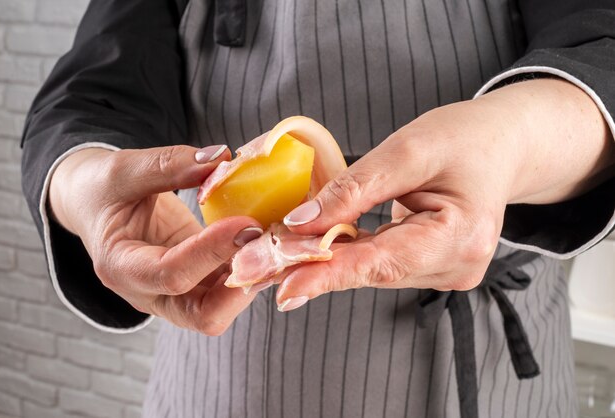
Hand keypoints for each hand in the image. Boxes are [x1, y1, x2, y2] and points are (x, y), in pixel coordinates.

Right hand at [49, 145, 263, 334]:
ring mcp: (174, 295)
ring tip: (278, 244)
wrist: (96, 207)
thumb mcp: (123, 169)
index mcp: (120, 267)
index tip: (247, 224)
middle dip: (242, 287)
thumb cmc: (103, 189)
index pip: (171, 274)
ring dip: (253, 280)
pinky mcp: (195, 284)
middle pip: (203, 316)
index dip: (211, 252)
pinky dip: (251, 271)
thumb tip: (221, 158)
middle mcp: (148, 293)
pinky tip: (269, 243)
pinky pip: (227, 290)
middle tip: (269, 247)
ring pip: (223, 309)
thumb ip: (168, 165)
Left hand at [276, 78, 613, 309]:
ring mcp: (448, 272)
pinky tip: (319, 245)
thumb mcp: (409, 149)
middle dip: (314, 267)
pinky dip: (350, 254)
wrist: (501, 145)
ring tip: (279, 252)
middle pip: (373, 271)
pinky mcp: (436, 268)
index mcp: (462, 235)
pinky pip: (383, 265)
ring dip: (328, 261)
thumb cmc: (464, 138)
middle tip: (257, 266)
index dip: (329, 274)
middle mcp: (458, 265)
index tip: (283, 286)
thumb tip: (302, 222)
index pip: (383, 262)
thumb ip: (356, 189)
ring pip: (374, 271)